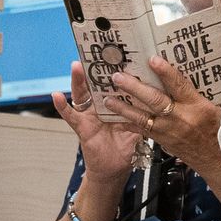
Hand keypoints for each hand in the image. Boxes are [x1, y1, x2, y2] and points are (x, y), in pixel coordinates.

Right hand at [50, 61, 141, 195]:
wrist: (115, 169)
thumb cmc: (125, 145)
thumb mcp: (138, 124)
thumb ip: (144, 110)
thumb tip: (163, 95)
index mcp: (114, 102)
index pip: (113, 81)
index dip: (114, 67)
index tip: (117, 51)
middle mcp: (100, 106)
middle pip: (96, 84)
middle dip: (95, 68)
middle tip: (96, 52)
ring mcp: (90, 115)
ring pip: (82, 94)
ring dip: (78, 80)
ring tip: (76, 66)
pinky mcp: (82, 128)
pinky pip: (71, 116)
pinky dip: (62, 106)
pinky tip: (57, 95)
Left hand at [112, 57, 220, 192]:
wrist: (216, 159)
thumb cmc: (217, 130)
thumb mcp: (212, 107)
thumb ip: (194, 92)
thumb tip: (176, 74)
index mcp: (196, 107)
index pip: (179, 86)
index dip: (165, 72)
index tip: (152, 60)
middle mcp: (180, 119)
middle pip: (155, 100)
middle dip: (134, 87)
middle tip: (118, 76)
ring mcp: (168, 132)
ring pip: (142, 117)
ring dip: (123, 107)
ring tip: (107, 97)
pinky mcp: (161, 141)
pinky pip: (141, 130)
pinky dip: (127, 123)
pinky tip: (114, 117)